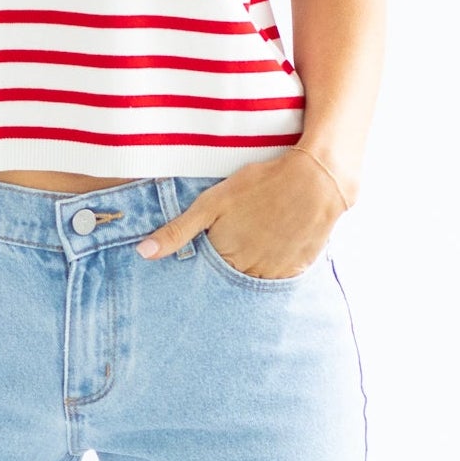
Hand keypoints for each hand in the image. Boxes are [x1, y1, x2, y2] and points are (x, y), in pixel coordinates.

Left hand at [135, 151, 349, 276]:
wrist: (317, 179)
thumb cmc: (260, 185)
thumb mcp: (212, 203)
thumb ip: (177, 231)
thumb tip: (143, 254)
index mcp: (225, 260)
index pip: (205, 275)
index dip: (207, 259)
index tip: (213, 245)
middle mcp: (250, 274)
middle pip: (230, 280)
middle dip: (228, 266)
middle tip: (240, 237)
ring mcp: (276, 275)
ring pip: (255, 281)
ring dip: (251, 267)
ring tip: (258, 238)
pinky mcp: (298, 270)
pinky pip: (280, 278)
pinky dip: (274, 265)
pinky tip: (275, 242)